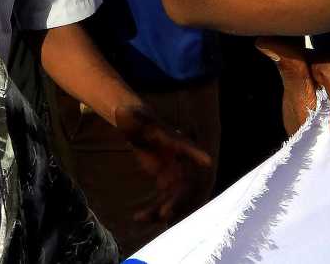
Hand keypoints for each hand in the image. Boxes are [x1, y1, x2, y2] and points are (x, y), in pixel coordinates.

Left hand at [114, 102, 213, 224]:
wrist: (136, 126)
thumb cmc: (134, 119)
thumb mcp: (130, 118)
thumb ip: (128, 118)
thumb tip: (122, 111)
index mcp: (173, 139)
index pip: (186, 146)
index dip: (196, 153)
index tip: (207, 162)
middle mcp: (179, 158)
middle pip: (184, 182)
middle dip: (178, 200)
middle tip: (165, 214)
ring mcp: (174, 172)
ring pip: (174, 196)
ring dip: (162, 210)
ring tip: (143, 218)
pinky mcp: (166, 181)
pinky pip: (164, 199)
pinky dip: (153, 210)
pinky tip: (138, 217)